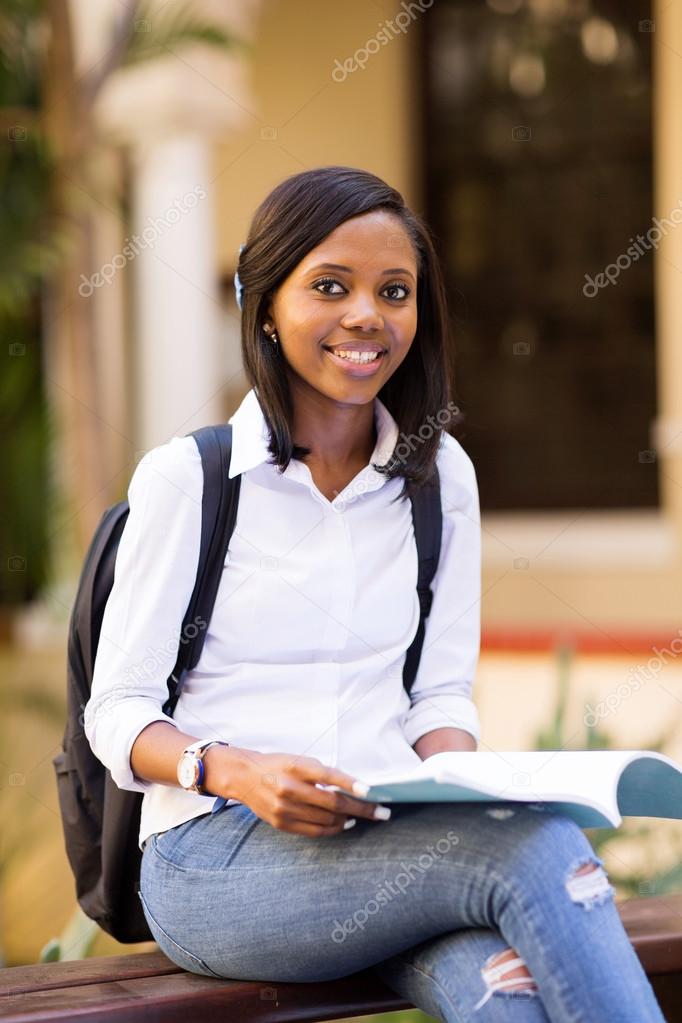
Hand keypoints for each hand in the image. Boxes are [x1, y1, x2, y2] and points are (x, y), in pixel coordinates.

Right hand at [206, 747, 388, 836]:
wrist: (244, 776)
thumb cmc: (278, 764)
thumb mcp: (298, 760)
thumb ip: (321, 773)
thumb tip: (350, 789)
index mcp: (295, 766)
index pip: (328, 775)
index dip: (350, 784)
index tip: (370, 791)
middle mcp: (289, 788)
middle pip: (333, 803)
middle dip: (361, 809)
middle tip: (382, 812)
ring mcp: (285, 808)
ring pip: (327, 819)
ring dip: (350, 819)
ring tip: (363, 816)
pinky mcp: (282, 823)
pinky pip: (314, 831)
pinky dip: (333, 828)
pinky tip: (345, 824)